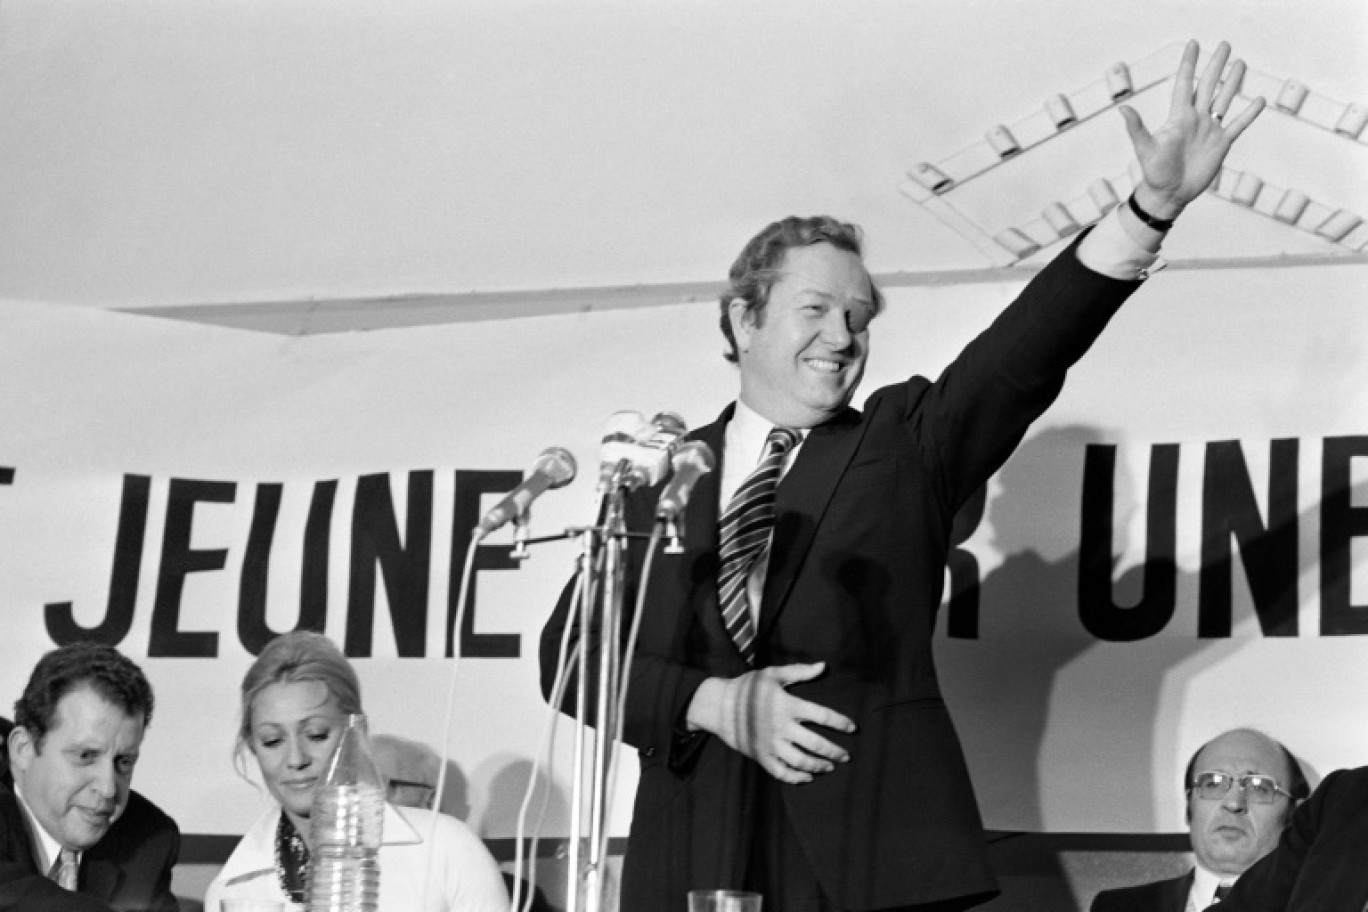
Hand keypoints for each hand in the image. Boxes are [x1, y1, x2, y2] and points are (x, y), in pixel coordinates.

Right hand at [687, 662, 856, 783]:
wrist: (718, 706)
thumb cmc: (747, 687)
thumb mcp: (772, 674)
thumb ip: (799, 671)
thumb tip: (823, 666)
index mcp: (787, 705)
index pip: (822, 715)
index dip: (840, 722)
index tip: (852, 728)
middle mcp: (781, 726)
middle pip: (815, 743)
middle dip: (834, 751)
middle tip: (846, 756)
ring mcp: (770, 744)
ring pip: (801, 761)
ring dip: (819, 766)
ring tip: (830, 766)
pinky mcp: (760, 756)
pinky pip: (781, 772)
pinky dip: (796, 778)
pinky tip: (807, 777)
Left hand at [1118, 40, 1265, 219]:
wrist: (1169, 194)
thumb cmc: (1154, 173)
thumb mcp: (1145, 149)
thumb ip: (1137, 128)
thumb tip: (1122, 109)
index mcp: (1179, 117)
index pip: (1185, 83)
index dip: (1189, 64)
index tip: (1193, 44)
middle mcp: (1196, 119)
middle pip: (1208, 85)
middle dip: (1216, 64)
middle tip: (1225, 44)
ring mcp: (1210, 130)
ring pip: (1224, 99)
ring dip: (1233, 82)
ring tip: (1240, 63)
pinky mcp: (1221, 144)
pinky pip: (1238, 124)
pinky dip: (1249, 114)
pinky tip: (1259, 100)